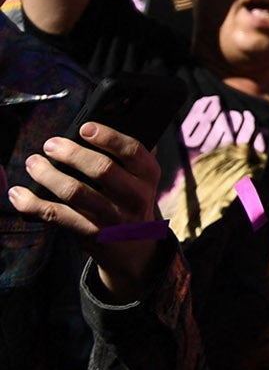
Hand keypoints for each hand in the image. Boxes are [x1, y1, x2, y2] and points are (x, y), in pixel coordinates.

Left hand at [5, 123, 164, 303]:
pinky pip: (56, 215)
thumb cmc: (131, 200)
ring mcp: (112, 217)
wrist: (134, 249)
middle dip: (71, 154)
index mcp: (149, 175)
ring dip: (48, 175)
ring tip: (33, 163)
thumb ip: (130, 155)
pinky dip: (33, 204)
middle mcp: (134, 196)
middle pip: (101, 170)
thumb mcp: (142, 178)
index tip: (84, 127)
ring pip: (74, 192)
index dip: (108, 137)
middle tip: (50, 144)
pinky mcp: (89, 233)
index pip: (132, 150)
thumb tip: (107, 120)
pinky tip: (18, 194)